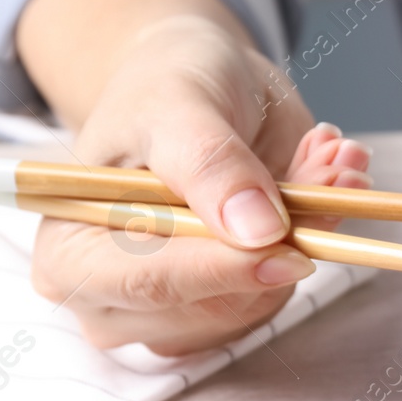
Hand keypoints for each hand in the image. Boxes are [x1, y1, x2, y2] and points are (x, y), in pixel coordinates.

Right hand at [28, 16, 371, 355]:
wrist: (201, 90)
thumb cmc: (165, 88)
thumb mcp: (180, 104)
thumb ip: (210, 164)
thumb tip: (257, 232)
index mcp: (70, 253)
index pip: (145, 284)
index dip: (219, 269)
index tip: (286, 242)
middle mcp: (117, 299)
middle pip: (214, 303)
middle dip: (281, 238)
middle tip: (331, 166)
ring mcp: (180, 312)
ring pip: (265, 299)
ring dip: (313, 230)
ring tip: (323, 160)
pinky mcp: (236, 308)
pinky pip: (292, 288)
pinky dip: (321, 235)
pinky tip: (320, 182)